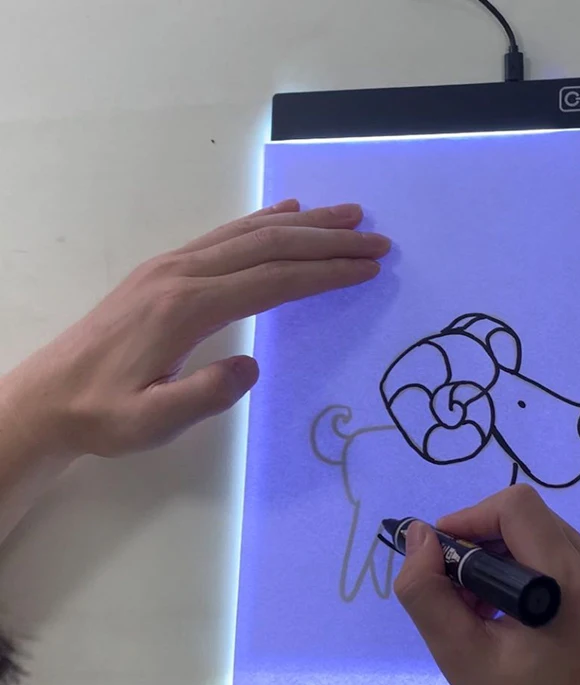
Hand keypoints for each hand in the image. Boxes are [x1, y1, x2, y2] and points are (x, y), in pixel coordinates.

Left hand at [4, 199, 388, 457]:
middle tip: (375, 239)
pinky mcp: (166, 268)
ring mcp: (172, 265)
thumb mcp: (148, 421)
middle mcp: (182, 272)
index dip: (324, 273)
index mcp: (186, 307)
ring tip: (348, 216)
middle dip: (328, 240)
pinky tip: (287, 213)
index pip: (272, 280)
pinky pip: (224, 235)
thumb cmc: (103, 414)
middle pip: (269, 244)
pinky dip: (263, 220)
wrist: (50, 395)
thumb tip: (252, 366)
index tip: (366, 268)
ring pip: (249, 232)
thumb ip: (202, 395)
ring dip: (304, 223)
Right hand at [394, 485, 579, 684]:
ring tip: (479, 606)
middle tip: (456, 590)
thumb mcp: (459, 656)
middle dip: (482, 542)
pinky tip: (508, 611)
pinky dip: (526, 568)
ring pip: (543, 533)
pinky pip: (560, 555)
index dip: (470, 519)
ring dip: (502, 555)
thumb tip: (419, 536)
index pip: (516, 507)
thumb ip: (427, 591)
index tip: (443, 557)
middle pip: (529, 518)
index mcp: (572, 582)